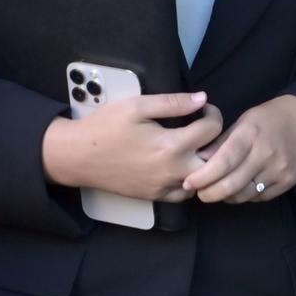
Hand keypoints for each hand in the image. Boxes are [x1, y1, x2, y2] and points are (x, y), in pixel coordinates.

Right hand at [42, 91, 222, 202]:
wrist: (78, 156)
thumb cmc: (105, 127)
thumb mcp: (138, 106)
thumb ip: (173, 102)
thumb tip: (201, 98)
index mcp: (171, 146)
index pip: (211, 130)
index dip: (213, 114)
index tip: (204, 108)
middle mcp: (172, 171)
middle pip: (215, 160)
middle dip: (217, 141)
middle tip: (207, 128)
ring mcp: (164, 187)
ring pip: (203, 181)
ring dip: (206, 163)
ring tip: (198, 146)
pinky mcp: (155, 197)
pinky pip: (184, 195)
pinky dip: (190, 181)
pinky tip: (183, 165)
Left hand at [182, 94, 295, 203]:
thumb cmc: (270, 118)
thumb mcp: (244, 121)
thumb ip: (222, 142)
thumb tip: (199, 159)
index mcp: (250, 134)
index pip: (222, 162)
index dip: (203, 176)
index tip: (189, 182)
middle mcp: (265, 154)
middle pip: (231, 184)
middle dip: (210, 193)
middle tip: (198, 192)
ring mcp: (278, 170)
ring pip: (243, 195)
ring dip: (225, 197)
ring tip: (215, 190)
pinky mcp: (287, 183)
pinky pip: (259, 197)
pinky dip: (244, 196)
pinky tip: (237, 189)